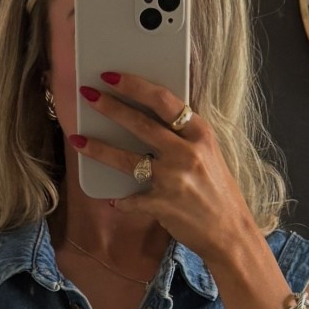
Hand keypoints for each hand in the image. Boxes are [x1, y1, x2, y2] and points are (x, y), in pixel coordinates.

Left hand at [69, 69, 260, 268]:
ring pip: (127, 160)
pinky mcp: (163, 205)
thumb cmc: (218, 192)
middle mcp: (186, 153)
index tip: (112, 76)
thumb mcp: (208, 154)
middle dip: (109, 107)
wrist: (231, 233)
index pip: (163, 100)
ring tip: (77, 139)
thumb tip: (149, 119)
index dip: (134, 85)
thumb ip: (183, 137)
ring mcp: (173, 179)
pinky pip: (132, 200)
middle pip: (140, 124)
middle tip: (87, 95)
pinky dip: (123, 201)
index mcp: (200, 134)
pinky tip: (115, 200)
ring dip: (98, 149)